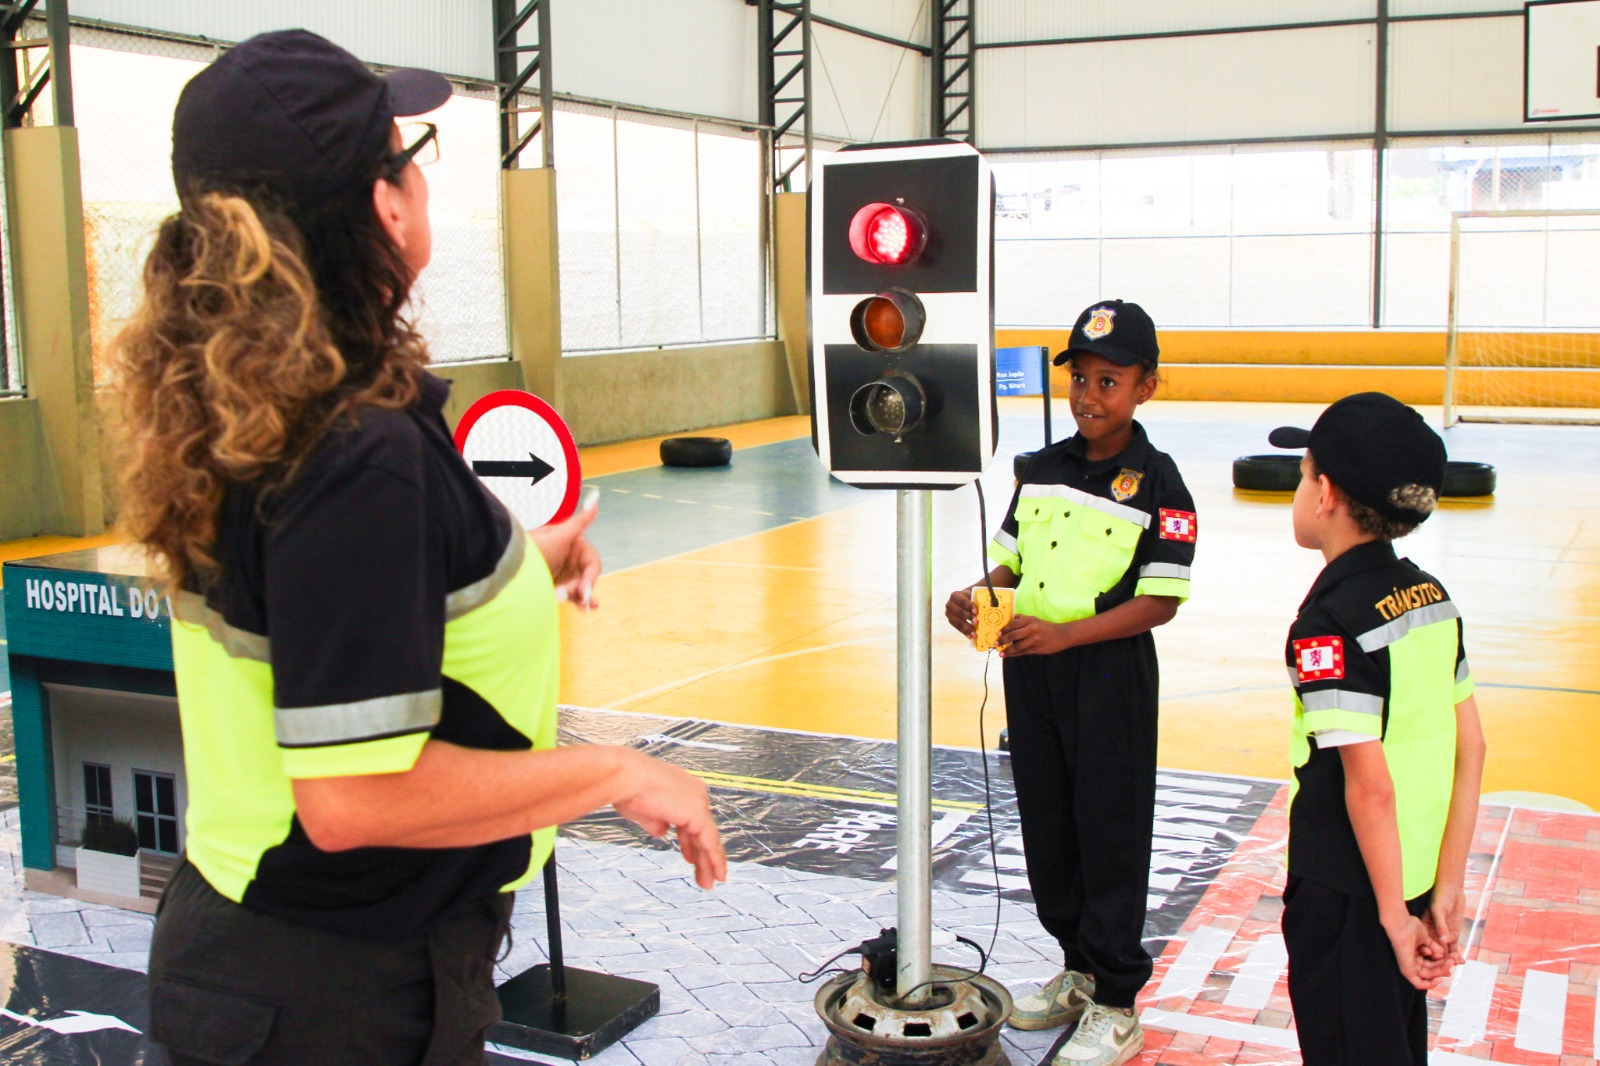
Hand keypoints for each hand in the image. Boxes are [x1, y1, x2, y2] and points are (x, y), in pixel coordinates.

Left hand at [529, 498, 600, 608]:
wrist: (503, 568)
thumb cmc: (532, 551)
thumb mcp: (558, 537)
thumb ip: (580, 521)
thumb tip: (596, 495)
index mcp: (573, 543)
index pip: (591, 563)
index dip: (590, 577)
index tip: (585, 591)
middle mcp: (568, 557)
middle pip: (586, 577)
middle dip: (584, 588)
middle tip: (579, 600)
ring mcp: (561, 572)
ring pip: (580, 587)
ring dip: (582, 597)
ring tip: (584, 608)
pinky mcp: (553, 585)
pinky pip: (570, 594)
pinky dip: (576, 600)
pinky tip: (583, 609)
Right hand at [612, 752, 727, 889]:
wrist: (626, 777)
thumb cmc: (627, 787)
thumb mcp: (642, 811)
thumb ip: (656, 822)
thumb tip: (662, 832)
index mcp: (680, 788)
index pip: (690, 820)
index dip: (689, 841)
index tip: (691, 857)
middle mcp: (693, 793)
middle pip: (700, 830)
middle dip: (701, 854)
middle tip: (704, 873)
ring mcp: (698, 802)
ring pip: (707, 838)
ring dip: (709, 863)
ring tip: (710, 882)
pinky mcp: (697, 813)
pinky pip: (709, 842)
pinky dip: (714, 860)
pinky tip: (717, 874)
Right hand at [945, 588, 975, 637]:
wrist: (966, 600)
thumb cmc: (973, 597)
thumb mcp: (975, 595)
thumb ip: (980, 599)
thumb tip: (990, 604)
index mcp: (955, 595)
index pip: (962, 600)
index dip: (968, 606)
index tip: (976, 611)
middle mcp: (950, 604)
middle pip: (958, 611)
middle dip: (968, 617)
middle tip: (976, 622)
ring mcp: (949, 613)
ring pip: (957, 621)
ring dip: (966, 627)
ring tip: (974, 633)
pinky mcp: (951, 621)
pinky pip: (957, 628)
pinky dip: (964, 632)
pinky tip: (971, 636)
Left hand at [998, 614, 1075, 656]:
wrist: (1062, 635)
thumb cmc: (1047, 627)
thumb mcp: (1035, 619)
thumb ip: (1023, 619)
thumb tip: (1012, 618)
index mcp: (1030, 620)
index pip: (1013, 624)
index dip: (1004, 629)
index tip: (997, 633)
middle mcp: (1031, 629)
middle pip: (1013, 635)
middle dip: (1003, 640)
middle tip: (996, 643)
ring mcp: (1034, 640)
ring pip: (1017, 646)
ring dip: (1008, 650)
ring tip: (1000, 653)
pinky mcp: (1037, 649)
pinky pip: (1023, 652)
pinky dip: (1015, 654)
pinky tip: (1009, 655)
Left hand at [1384, 914, 1450, 989]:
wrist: (1403, 925)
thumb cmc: (1411, 927)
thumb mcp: (1427, 939)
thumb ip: (1435, 948)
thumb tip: (1444, 954)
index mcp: (1415, 954)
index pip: (1432, 964)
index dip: (1443, 963)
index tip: (1453, 960)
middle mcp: (1412, 961)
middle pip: (1432, 970)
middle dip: (1444, 967)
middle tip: (1453, 960)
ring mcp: (1409, 967)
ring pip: (1429, 976)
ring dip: (1442, 970)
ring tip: (1450, 961)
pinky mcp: (1407, 971)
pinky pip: (1418, 984)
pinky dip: (1430, 984)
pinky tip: (1439, 979)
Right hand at [1426, 881, 1466, 963]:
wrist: (1452, 890)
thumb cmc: (1441, 897)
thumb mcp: (1439, 910)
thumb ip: (1441, 925)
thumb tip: (1444, 940)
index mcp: (1424, 929)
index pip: (1426, 944)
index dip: (1431, 954)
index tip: (1437, 960)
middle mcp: (1431, 935)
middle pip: (1435, 951)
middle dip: (1440, 960)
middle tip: (1447, 967)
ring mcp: (1442, 936)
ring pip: (1445, 951)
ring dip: (1450, 959)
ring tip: (1456, 963)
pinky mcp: (1452, 935)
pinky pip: (1454, 948)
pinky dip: (1457, 955)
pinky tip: (1461, 961)